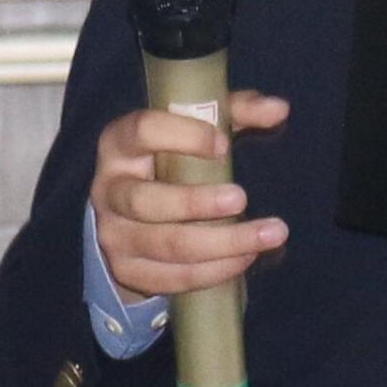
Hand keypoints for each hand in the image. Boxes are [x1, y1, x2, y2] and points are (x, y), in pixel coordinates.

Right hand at [89, 90, 295, 299]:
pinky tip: (244, 259)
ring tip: (267, 235)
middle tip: (242, 198)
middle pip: (146, 200)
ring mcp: (113, 234)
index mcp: (120, 144)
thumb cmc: (171, 160)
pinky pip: (171, 277)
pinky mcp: (126, 270)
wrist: (131, 216)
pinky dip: (212, 271)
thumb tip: (278, 109)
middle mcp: (108, 190)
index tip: (223, 144)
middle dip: (197, 202)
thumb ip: (235, 113)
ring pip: (165, 244)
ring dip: (221, 243)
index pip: (141, 131)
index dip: (181, 136)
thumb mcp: (197, 129)